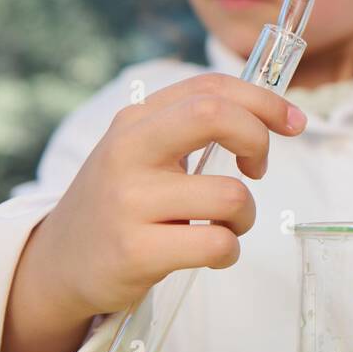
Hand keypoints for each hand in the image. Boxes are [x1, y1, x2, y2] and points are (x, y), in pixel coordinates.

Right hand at [20, 73, 306, 320]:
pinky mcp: (135, 251)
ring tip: (224, 227)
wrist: (60, 263)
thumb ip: (190, 126)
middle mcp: (127, 151)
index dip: (263, 100)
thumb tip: (270, 112)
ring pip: (230, 196)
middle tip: (256, 169)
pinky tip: (211, 254)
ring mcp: (129, 202)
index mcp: (135, 120)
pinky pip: (217, 244)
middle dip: (257, 140)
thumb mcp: (142, 151)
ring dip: (244, 217)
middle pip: (215, 115)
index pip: (210, 88)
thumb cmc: (122, 203)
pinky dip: (228, 252)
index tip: (292, 122)